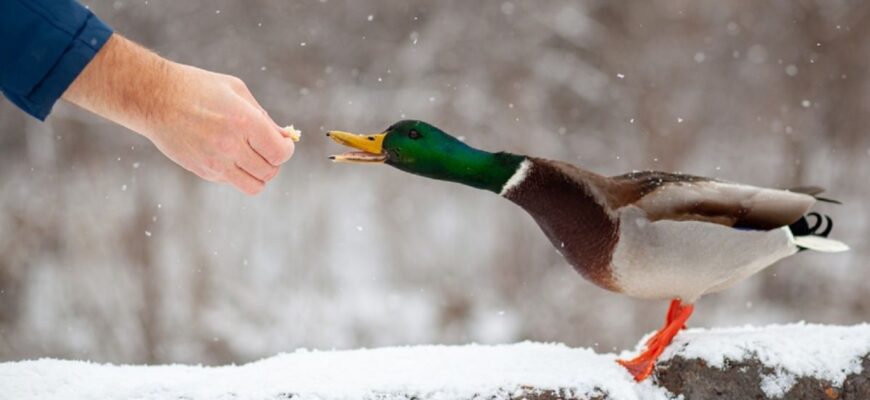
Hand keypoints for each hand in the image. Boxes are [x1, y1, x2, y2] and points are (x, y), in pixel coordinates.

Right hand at [62, 34, 294, 194]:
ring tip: (252, 158)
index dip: (286, 150)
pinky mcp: (203, 171)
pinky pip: (232, 182)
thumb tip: (284, 137)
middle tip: (266, 148)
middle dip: (274, 161)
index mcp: (244, 122)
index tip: (283, 143)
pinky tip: (227, 154)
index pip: (280, 153)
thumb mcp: (236, 91)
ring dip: (259, 174)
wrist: (154, 98)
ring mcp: (215, 162)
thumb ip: (263, 117)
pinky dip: (237, 173)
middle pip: (270, 172)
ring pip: (253, 186)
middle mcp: (230, 145)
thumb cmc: (198, 88)